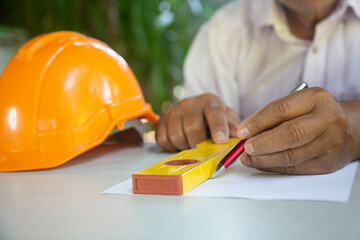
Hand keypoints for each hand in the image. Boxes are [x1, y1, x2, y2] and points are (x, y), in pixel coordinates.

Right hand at [156, 93, 240, 151]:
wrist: (196, 112)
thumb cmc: (214, 118)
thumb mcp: (228, 119)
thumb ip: (232, 125)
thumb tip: (236, 133)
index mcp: (209, 101)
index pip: (214, 113)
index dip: (218, 127)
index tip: (221, 140)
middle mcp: (189, 103)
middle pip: (192, 128)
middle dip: (199, 143)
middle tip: (203, 149)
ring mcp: (173, 111)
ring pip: (176, 135)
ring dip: (185, 146)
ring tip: (192, 145)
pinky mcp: (161, 121)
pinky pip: (162, 139)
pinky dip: (171, 147)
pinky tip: (180, 143)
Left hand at [237, 87, 359, 174]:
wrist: (349, 129)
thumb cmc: (315, 114)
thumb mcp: (297, 103)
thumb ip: (271, 114)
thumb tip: (245, 130)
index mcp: (316, 98)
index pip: (282, 109)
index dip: (258, 122)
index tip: (242, 132)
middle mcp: (327, 120)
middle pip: (290, 135)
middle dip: (262, 143)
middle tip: (245, 148)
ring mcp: (330, 144)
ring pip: (291, 156)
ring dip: (264, 159)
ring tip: (247, 158)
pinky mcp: (327, 163)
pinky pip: (295, 168)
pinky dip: (274, 167)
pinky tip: (261, 164)